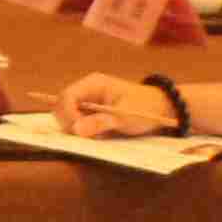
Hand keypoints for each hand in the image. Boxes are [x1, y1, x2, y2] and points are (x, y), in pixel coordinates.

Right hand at [50, 72, 170, 138]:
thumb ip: (101, 122)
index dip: (67, 114)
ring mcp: (86, 102)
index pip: (67, 96)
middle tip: (87, 137)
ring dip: (77, 128)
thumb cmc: (145, 108)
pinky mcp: (89, 112)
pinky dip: (83, 131)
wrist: (160, 109)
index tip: (78, 131)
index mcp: (93, 84)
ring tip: (98, 135)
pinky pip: (76, 122)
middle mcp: (86, 91)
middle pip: (61, 106)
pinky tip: (99, 135)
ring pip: (67, 116)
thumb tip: (76, 130)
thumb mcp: (125, 117)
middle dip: (70, 123)